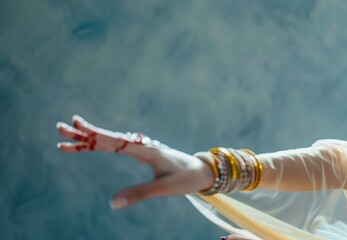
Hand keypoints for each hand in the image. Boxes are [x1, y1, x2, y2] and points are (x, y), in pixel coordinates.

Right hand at [57, 115, 213, 208]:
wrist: (204, 171)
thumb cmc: (187, 178)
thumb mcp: (164, 188)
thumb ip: (140, 194)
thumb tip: (113, 202)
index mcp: (146, 150)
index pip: (115, 141)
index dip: (95, 134)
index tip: (77, 127)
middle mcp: (142, 146)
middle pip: (108, 138)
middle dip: (84, 134)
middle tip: (60, 128)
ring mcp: (142, 149)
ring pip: (111, 141)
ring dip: (90, 139)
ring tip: (67, 135)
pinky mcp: (143, 154)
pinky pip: (118, 147)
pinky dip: (102, 145)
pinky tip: (91, 144)